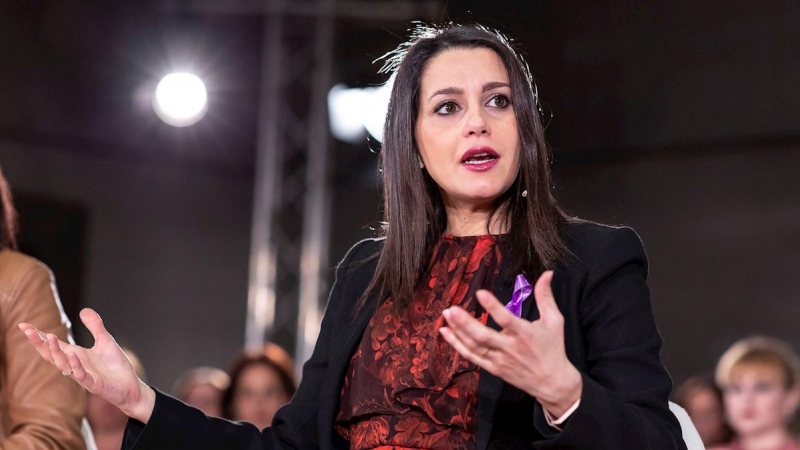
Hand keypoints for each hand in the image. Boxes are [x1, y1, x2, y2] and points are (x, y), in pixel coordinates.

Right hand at [18, 308, 155, 422]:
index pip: (53, 345)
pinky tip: (73, 355)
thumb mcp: (105, 341)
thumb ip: (95, 326)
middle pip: (51, 355)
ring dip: (56, 352)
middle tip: (28, 331)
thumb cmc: (115, 367)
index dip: (38, 336)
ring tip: (50, 337)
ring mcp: (83, 376)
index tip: (23, 325)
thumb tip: (83, 310)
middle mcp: (75, 366)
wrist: (131, 387)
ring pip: (63, 365)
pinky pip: (81, 375)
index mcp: (75, 355)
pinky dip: (76, 366)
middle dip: (40, 343)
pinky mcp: (94, 384)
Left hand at [439, 271, 581, 416]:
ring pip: (474, 346)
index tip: (480, 292)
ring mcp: (499, 360)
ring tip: (446, 314)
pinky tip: (445, 333)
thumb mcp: (554, 320)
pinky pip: (471, 356)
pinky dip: (457, 345)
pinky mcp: (493, 368)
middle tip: (452, 309)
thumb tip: (547, 273)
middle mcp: (510, 348)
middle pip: (484, 337)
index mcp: (525, 334)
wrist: (551, 382)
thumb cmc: (553, 348)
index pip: (506, 319)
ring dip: (458, 331)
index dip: (493, 307)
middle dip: (466, 323)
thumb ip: (546, 296)